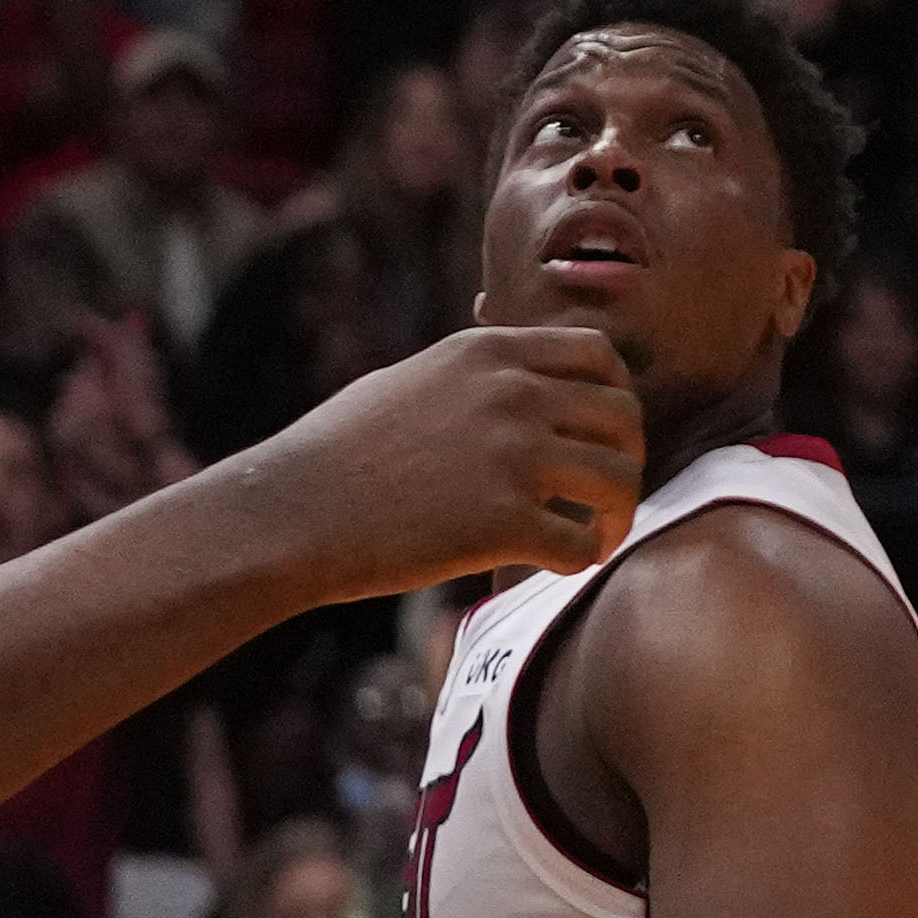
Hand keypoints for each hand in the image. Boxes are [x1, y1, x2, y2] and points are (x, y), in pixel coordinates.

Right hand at [228, 318, 641, 600]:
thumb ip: (473, 377)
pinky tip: (563, 564)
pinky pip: (580, 543)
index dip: (616, 395)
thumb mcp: (410, 382)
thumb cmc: (335, 454)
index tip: (606, 431)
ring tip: (598, 535)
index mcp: (490, 352)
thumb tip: (514, 382)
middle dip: (627, 458)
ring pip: (617, 480)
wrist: (290, 513)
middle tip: (610, 493)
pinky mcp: (502, 523)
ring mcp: (512, 456)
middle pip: (624, 418)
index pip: (599, 356)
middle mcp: (513, 394)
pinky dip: (583, 558)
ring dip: (617, 513)